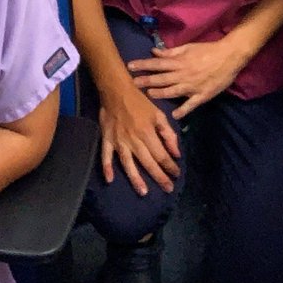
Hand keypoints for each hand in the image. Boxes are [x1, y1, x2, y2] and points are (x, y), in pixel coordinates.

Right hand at [98, 81, 180, 195]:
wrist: (116, 90)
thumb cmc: (140, 102)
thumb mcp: (158, 114)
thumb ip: (168, 133)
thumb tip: (176, 153)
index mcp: (147, 133)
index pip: (161, 155)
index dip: (170, 166)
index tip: (176, 174)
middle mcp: (134, 140)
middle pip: (148, 163)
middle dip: (159, 177)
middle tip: (168, 189)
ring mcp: (119, 141)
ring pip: (128, 164)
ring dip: (136, 179)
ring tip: (143, 192)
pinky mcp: (107, 139)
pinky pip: (106, 155)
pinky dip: (106, 167)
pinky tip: (110, 180)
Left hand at [129, 35, 249, 118]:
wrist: (229, 56)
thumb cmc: (207, 50)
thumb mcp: (188, 47)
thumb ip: (171, 52)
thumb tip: (154, 52)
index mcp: (180, 61)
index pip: (157, 63)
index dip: (143, 65)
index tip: (130, 67)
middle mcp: (183, 74)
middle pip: (162, 78)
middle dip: (146, 81)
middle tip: (132, 84)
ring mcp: (193, 86)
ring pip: (173, 91)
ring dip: (160, 94)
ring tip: (148, 95)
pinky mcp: (203, 95)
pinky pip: (191, 104)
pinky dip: (183, 110)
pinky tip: (174, 116)